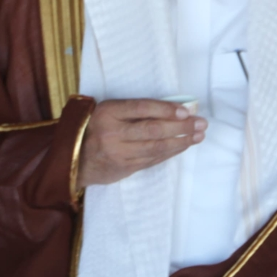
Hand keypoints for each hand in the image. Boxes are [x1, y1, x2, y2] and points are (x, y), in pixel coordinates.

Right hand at [77, 99, 203, 188]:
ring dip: (180, 141)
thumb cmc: (98, 127)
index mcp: (108, 112)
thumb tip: (175, 109)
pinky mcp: (124, 168)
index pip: (141, 108)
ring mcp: (118, 153)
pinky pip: (152, 159)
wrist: (75, 158)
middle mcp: (112, 133)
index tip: (186, 111)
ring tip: (198, 136)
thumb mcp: (110, 111)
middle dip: (180, 127)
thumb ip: (135, 110)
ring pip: (155, 147)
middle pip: (152, 129)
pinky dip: (170, 152)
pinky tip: (183, 146)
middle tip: (201, 123)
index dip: (165, 109)